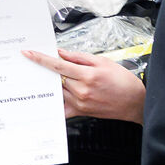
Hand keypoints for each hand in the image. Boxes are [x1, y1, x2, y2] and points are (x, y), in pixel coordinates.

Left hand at [24, 48, 145, 122]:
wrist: (135, 102)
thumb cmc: (123, 81)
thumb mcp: (104, 62)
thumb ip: (80, 57)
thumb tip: (62, 53)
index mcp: (87, 75)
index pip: (58, 65)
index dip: (41, 58)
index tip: (28, 53)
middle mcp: (81, 90)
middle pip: (56, 78)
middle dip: (49, 71)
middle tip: (43, 64)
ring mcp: (80, 103)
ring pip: (58, 90)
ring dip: (54, 84)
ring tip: (57, 78)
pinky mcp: (81, 112)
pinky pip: (63, 109)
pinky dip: (56, 104)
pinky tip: (53, 99)